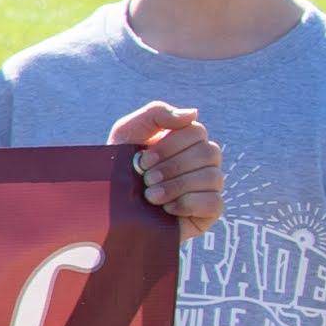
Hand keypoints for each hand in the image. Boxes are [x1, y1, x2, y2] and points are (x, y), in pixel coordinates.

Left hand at [107, 101, 223, 234]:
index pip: (196, 132)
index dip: (170, 146)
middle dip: (172, 167)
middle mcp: (204, 162)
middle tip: (146, 179)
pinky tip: (167, 208)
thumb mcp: (129, 131)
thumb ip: (157, 113)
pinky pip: (214, 203)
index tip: (143, 160)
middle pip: (208, 153)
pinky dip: (187, 204)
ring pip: (213, 177)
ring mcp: (209, 186)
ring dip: (176, 186)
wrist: (110, 205)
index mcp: (188, 140)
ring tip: (151, 196)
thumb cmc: (119, 164)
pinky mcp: (208, 212)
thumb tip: (193, 113)